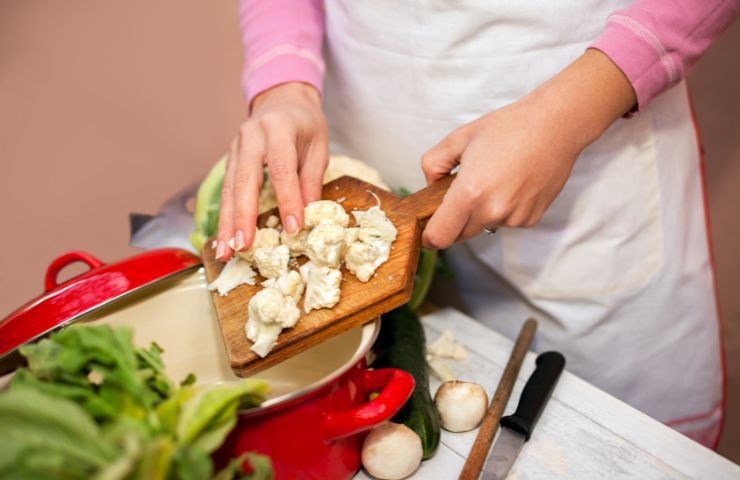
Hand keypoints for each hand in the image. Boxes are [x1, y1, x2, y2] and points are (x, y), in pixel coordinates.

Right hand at [216, 82, 327, 260]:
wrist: (283, 100)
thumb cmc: (305, 125)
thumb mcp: (318, 147)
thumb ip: (311, 179)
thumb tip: (308, 216)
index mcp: (278, 128)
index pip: (282, 168)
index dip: (287, 199)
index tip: (293, 227)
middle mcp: (251, 136)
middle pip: (244, 179)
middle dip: (243, 216)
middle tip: (243, 246)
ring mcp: (236, 147)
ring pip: (229, 187)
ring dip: (226, 222)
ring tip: (226, 251)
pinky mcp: (230, 159)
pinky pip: (226, 189)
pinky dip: (225, 215)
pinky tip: (224, 238)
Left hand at [420, 49, 635, 248]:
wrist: (555, 126)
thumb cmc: (508, 127)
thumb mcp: (459, 138)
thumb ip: (433, 164)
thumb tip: (430, 185)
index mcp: (470, 193)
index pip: (440, 237)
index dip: (428, 238)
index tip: (426, 231)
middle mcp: (492, 211)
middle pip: (459, 235)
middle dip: (454, 221)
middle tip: (460, 192)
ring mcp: (514, 218)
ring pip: (483, 227)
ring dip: (480, 213)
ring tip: (493, 179)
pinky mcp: (531, 219)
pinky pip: (506, 222)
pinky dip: (502, 210)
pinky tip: (512, 184)